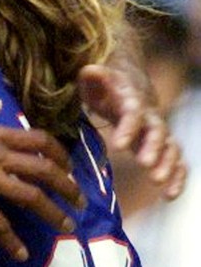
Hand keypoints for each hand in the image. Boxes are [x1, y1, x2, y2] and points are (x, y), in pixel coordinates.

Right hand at [0, 94, 82, 261]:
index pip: (39, 141)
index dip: (60, 154)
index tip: (69, 166)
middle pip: (45, 170)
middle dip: (68, 187)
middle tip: (81, 202)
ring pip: (30, 197)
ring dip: (52, 214)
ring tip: (66, 228)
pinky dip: (11, 240)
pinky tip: (21, 255)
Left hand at [79, 64, 186, 198]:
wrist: (128, 82)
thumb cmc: (105, 85)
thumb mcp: (94, 78)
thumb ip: (93, 76)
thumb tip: (90, 70)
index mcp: (132, 100)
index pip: (134, 113)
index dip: (129, 128)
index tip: (120, 145)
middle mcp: (150, 116)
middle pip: (157, 132)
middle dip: (153, 149)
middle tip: (145, 165)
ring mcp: (158, 132)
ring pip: (170, 148)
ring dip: (167, 165)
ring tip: (157, 182)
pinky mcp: (160, 146)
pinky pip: (176, 162)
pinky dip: (177, 177)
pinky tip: (169, 196)